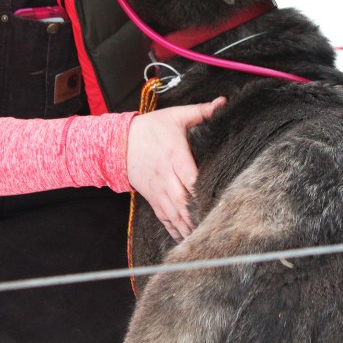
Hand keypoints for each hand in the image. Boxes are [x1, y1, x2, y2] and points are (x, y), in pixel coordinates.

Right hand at [127, 97, 225, 241]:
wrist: (119, 141)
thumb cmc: (150, 128)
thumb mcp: (175, 115)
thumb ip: (201, 111)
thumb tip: (223, 103)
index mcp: (174, 156)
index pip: (191, 178)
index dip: (203, 192)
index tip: (217, 202)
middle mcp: (166, 177)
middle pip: (184, 201)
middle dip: (198, 216)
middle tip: (216, 228)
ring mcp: (158, 190)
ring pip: (175, 213)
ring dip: (188, 227)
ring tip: (203, 240)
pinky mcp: (152, 197)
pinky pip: (164, 217)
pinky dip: (174, 230)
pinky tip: (185, 239)